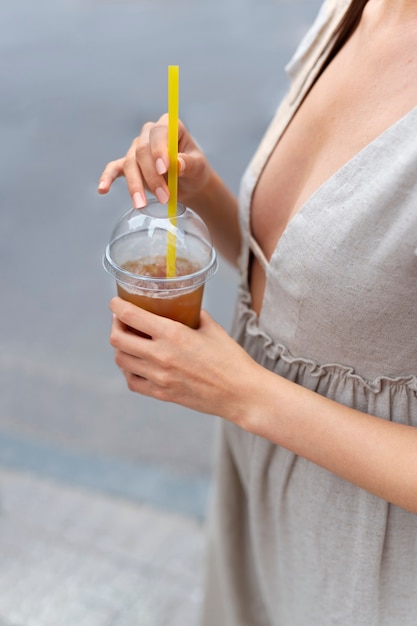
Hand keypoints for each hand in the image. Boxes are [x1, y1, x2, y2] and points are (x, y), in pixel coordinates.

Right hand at [98, 114, 211, 208]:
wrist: (189, 184)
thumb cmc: (195, 171)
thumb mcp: (198, 167)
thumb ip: (188, 164)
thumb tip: (176, 164)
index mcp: (169, 126)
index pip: (160, 133)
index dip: (159, 150)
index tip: (164, 169)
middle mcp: (150, 134)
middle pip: (142, 151)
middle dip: (152, 176)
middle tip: (164, 197)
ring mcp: (137, 149)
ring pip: (130, 164)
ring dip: (136, 186)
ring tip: (142, 205)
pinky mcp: (129, 165)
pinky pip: (114, 169)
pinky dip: (107, 178)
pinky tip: (102, 189)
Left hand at [109, 297, 258, 424]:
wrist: (241, 393)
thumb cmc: (231, 359)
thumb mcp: (211, 328)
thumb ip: (191, 315)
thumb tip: (181, 306)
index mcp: (173, 334)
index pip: (131, 316)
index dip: (116, 307)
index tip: (115, 303)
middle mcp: (160, 355)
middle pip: (117, 339)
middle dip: (115, 326)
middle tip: (122, 320)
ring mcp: (159, 377)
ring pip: (121, 360)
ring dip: (121, 348)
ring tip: (130, 341)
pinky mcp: (162, 394)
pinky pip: (132, 382)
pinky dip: (129, 370)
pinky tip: (138, 364)